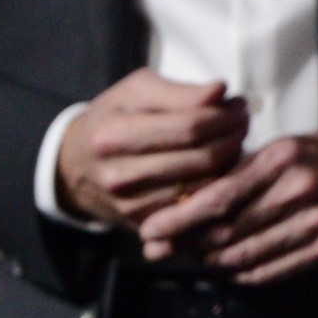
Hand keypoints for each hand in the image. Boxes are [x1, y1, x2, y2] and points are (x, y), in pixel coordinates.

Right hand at [56, 68, 249, 223]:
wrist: (74, 168)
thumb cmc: (112, 119)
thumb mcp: (136, 91)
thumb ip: (180, 92)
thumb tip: (221, 92)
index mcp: (114, 135)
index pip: (190, 127)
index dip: (225, 116)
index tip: (239, 104)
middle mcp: (120, 175)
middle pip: (202, 160)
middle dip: (234, 137)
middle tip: (243, 122)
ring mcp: (131, 206)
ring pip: (204, 187)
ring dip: (230, 163)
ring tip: (234, 140)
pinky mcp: (144, 226)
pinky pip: (195, 208)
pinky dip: (215, 187)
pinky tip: (220, 167)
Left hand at [136, 130, 317, 284]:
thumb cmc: (314, 160)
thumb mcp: (278, 150)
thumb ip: (234, 173)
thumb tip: (180, 204)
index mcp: (282, 158)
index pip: (219, 195)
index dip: (179, 218)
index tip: (151, 228)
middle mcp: (300, 191)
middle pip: (227, 230)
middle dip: (187, 243)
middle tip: (161, 248)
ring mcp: (317, 224)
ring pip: (245, 256)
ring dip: (211, 261)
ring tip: (192, 257)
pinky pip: (271, 272)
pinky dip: (242, 274)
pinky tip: (228, 268)